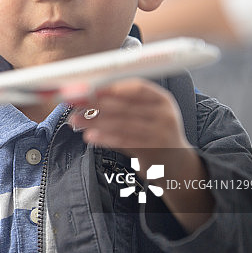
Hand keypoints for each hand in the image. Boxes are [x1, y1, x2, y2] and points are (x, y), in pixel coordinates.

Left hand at [68, 78, 190, 163]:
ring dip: (94, 121)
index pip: (135, 87)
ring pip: (121, 124)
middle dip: (95, 104)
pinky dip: (105, 138)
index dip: (110, 86)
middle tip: (74, 104)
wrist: (177, 166)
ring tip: (76, 120)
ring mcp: (160, 133)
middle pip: (124, 105)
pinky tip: (90, 136)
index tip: (88, 88)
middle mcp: (164, 114)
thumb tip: (88, 97)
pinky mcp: (153, 151)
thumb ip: (125, 105)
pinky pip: (124, 142)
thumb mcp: (149, 115)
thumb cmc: (154, 135)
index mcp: (162, 99)